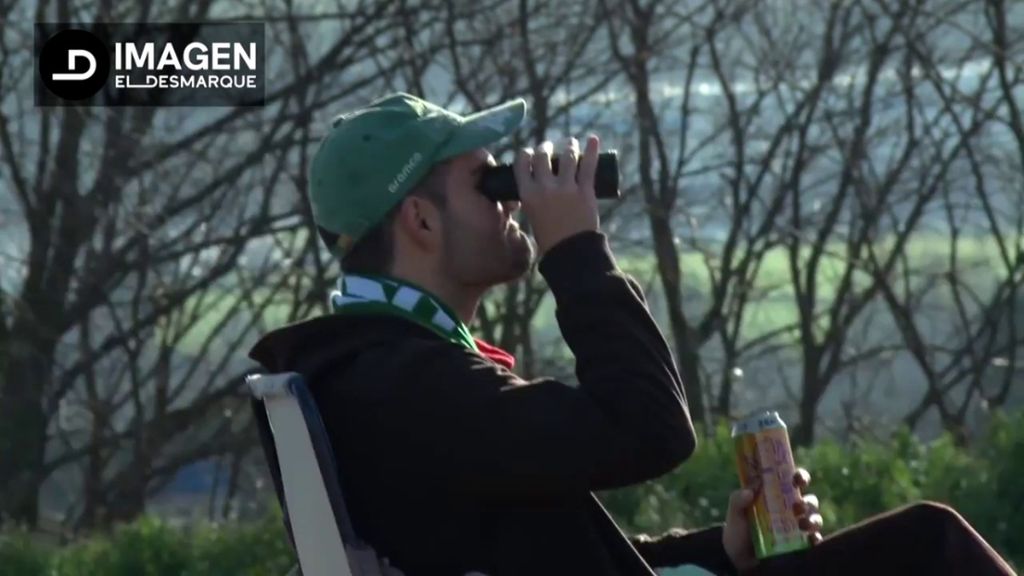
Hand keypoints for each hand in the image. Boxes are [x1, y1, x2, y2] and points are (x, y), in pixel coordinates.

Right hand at [513, 135, 600, 255]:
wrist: (570, 251)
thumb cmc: (550, 240)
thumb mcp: (533, 217)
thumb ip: (535, 201)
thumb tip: (539, 190)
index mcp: (528, 195)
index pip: (522, 165)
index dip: (525, 154)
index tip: (529, 152)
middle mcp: (545, 188)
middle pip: (543, 157)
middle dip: (545, 148)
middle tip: (548, 146)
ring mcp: (566, 188)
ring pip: (567, 157)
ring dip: (568, 145)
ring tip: (570, 142)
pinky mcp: (585, 191)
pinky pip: (589, 166)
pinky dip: (592, 150)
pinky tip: (593, 139)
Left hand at [722, 468, 823, 573]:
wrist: (738, 558)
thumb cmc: (738, 531)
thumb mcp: (735, 514)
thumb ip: (737, 501)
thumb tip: (748, 491)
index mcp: (777, 496)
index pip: (793, 481)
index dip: (800, 476)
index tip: (798, 478)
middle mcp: (791, 510)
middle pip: (809, 501)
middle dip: (809, 502)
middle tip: (799, 506)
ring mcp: (797, 528)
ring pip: (815, 519)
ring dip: (813, 520)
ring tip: (803, 524)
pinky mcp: (800, 545)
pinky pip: (814, 540)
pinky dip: (814, 538)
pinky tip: (809, 539)